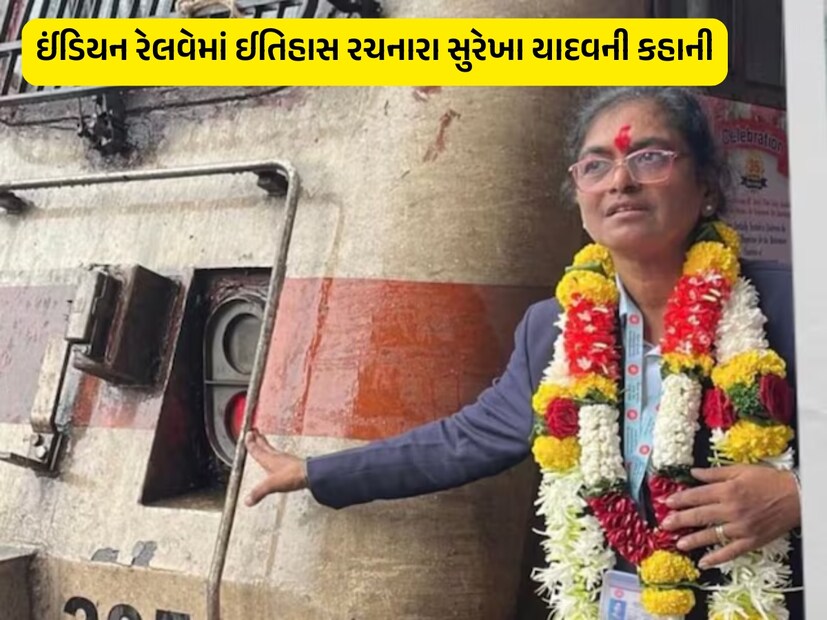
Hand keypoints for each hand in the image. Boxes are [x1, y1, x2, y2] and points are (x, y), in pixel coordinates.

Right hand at [244, 429, 307, 506]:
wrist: (311, 474)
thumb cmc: (293, 475)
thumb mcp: (271, 485)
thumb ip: (259, 492)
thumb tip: (247, 500)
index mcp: (269, 459)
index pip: (257, 449)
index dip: (251, 442)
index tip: (247, 434)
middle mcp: (276, 457)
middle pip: (264, 446)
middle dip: (258, 439)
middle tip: (254, 432)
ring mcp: (285, 459)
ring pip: (272, 449)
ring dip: (265, 445)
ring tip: (263, 442)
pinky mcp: (292, 464)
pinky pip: (279, 456)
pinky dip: (274, 454)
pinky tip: (277, 459)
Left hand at [661, 465, 799, 567]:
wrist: (796, 497)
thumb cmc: (768, 480)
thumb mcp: (740, 470)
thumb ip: (714, 473)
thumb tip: (692, 472)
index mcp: (727, 490)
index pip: (697, 496)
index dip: (680, 499)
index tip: (666, 502)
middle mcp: (731, 510)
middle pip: (700, 515)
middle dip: (680, 520)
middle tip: (664, 525)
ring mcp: (741, 528)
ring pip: (712, 535)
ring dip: (693, 540)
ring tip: (678, 543)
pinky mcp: (751, 541)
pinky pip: (731, 552)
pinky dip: (716, 558)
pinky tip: (703, 562)